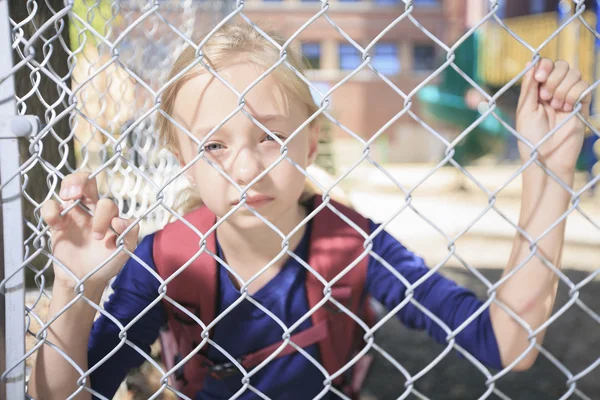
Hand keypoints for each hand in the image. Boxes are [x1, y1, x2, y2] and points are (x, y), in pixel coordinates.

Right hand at [41, 172, 139, 289]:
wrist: (85, 281)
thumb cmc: (107, 263)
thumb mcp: (125, 251)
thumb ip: (130, 234)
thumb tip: (123, 220)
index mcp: (108, 215)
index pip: (107, 203)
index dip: (106, 214)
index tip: (106, 232)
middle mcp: (90, 210)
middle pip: (86, 180)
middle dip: (82, 179)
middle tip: (78, 195)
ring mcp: (72, 215)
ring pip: (68, 186)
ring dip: (69, 185)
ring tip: (70, 198)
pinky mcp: (56, 224)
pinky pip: (50, 207)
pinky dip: (51, 210)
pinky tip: (57, 224)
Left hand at [516, 58, 591, 173]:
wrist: (548, 158)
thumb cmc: (531, 137)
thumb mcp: (525, 110)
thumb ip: (529, 87)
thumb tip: (530, 62)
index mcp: (537, 91)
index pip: (545, 65)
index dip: (544, 66)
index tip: (540, 77)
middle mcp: (554, 91)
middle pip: (562, 65)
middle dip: (553, 77)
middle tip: (547, 97)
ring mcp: (569, 97)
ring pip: (574, 74)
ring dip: (563, 88)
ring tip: (556, 106)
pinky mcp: (582, 105)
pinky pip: (584, 86)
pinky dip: (574, 94)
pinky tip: (567, 109)